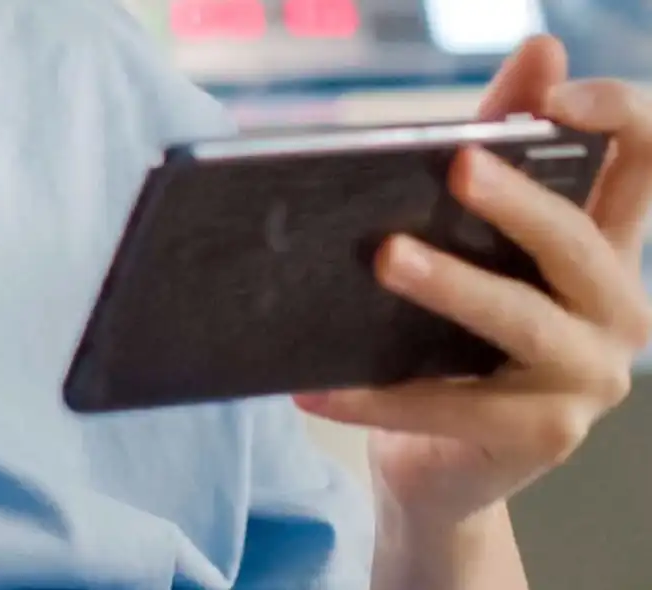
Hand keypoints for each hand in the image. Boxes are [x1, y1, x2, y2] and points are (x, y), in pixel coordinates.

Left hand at [295, 36, 651, 526]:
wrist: (436, 463)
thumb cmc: (450, 342)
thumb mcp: (471, 250)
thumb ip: (494, 157)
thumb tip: (536, 51)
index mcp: (602, 253)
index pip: (644, 163)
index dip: (618, 117)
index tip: (555, 96)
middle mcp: (614, 313)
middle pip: (574, 242)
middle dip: (516, 201)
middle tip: (458, 164)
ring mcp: (586, 380)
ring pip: (519, 319)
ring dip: (450, 285)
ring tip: (384, 259)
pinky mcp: (542, 437)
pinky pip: (446, 407)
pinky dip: (374, 395)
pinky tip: (314, 386)